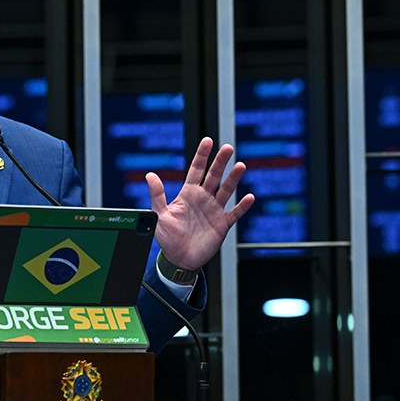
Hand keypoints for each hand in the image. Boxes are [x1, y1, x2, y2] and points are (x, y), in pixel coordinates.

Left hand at [146, 137, 253, 270]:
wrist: (179, 259)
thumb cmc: (167, 237)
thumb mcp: (159, 215)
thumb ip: (157, 195)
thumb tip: (150, 175)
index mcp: (188, 194)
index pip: (196, 170)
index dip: (202, 156)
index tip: (208, 141)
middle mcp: (203, 199)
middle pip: (214, 176)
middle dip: (220, 162)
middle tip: (228, 148)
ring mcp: (214, 211)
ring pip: (226, 191)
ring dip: (233, 179)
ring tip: (241, 165)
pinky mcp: (221, 225)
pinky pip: (234, 213)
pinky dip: (242, 206)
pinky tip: (249, 197)